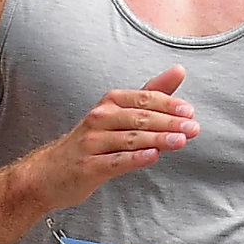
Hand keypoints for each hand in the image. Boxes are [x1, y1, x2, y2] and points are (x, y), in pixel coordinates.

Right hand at [16, 69, 196, 208]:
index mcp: (110, 103)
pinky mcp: (88, 166)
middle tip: (193, 128)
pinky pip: (115, 161)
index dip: (168, 103)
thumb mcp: (119, 113)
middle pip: (139, 117)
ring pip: (130, 138)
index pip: (143, 98)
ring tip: (181, 141)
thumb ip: (151, 94)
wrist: (50, 172)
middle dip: (168, 122)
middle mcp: (99, 118)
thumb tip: (180, 71)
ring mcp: (92, 143)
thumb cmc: (92, 142)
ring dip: (158, 139)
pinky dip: (135, 158)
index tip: (189, 111)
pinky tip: (153, 157)